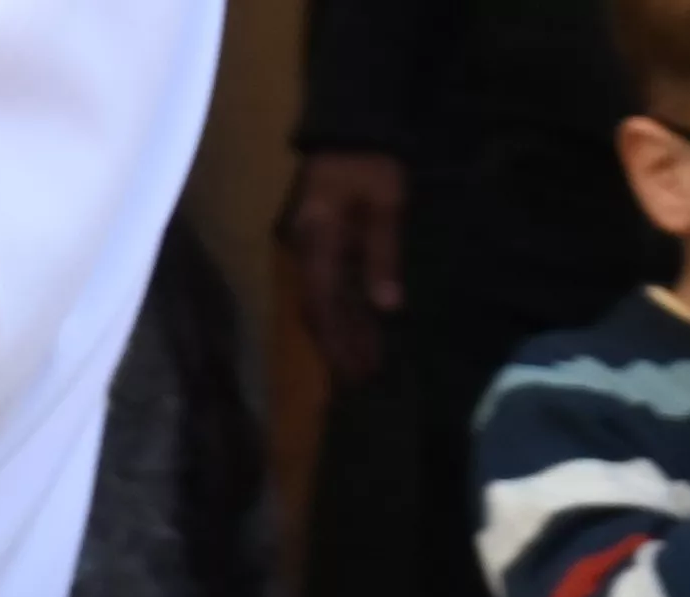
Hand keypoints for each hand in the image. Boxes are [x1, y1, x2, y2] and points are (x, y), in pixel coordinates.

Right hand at [280, 151, 409, 388]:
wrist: (350, 122)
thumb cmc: (371, 162)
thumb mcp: (385, 205)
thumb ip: (382, 255)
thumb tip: (386, 308)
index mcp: (317, 241)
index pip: (323, 305)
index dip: (340, 343)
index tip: (358, 375)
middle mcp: (304, 248)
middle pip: (317, 309)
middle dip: (339, 346)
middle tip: (362, 382)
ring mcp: (307, 245)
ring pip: (320, 300)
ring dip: (341, 332)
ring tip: (364, 364)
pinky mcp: (317, 240)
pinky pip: (326, 284)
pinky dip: (342, 310)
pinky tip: (361, 327)